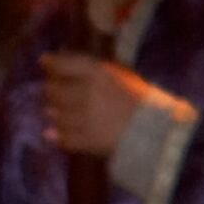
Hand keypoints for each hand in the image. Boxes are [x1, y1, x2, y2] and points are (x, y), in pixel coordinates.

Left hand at [38, 51, 173, 161]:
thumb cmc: (141, 99)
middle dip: (50, 90)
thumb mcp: (121, 75)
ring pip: (55, 115)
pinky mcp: (87, 140)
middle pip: (53, 90)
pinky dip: (59, 136)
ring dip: (54, 114)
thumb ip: (93, 70)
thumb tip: (63, 64)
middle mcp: (88, 93)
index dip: (51, 63)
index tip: (45, 62)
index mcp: (99, 73)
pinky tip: (56, 134)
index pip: (64, 64)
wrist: (158, 131)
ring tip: (55, 113)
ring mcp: (86, 118)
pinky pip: (63, 138)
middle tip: (51, 91)